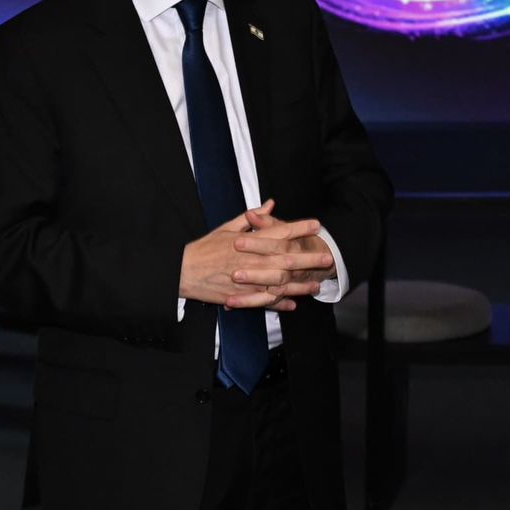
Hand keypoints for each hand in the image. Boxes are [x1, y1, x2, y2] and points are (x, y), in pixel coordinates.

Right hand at [178, 201, 332, 312]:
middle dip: (307, 258)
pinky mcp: (240, 296)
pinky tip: (293, 304)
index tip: (316, 225)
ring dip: (299, 285)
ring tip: (315, 285)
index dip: (299, 228)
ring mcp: (246, 280)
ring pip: (278, 283)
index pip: (279, 232)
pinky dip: (279, 303)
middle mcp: (250, 260)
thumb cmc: (204, 248)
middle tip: (327, 257)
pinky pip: (264, 301)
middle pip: (284, 259)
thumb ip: (251, 218)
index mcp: (248, 241)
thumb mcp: (226, 228)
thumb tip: (270, 204)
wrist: (182, 271)